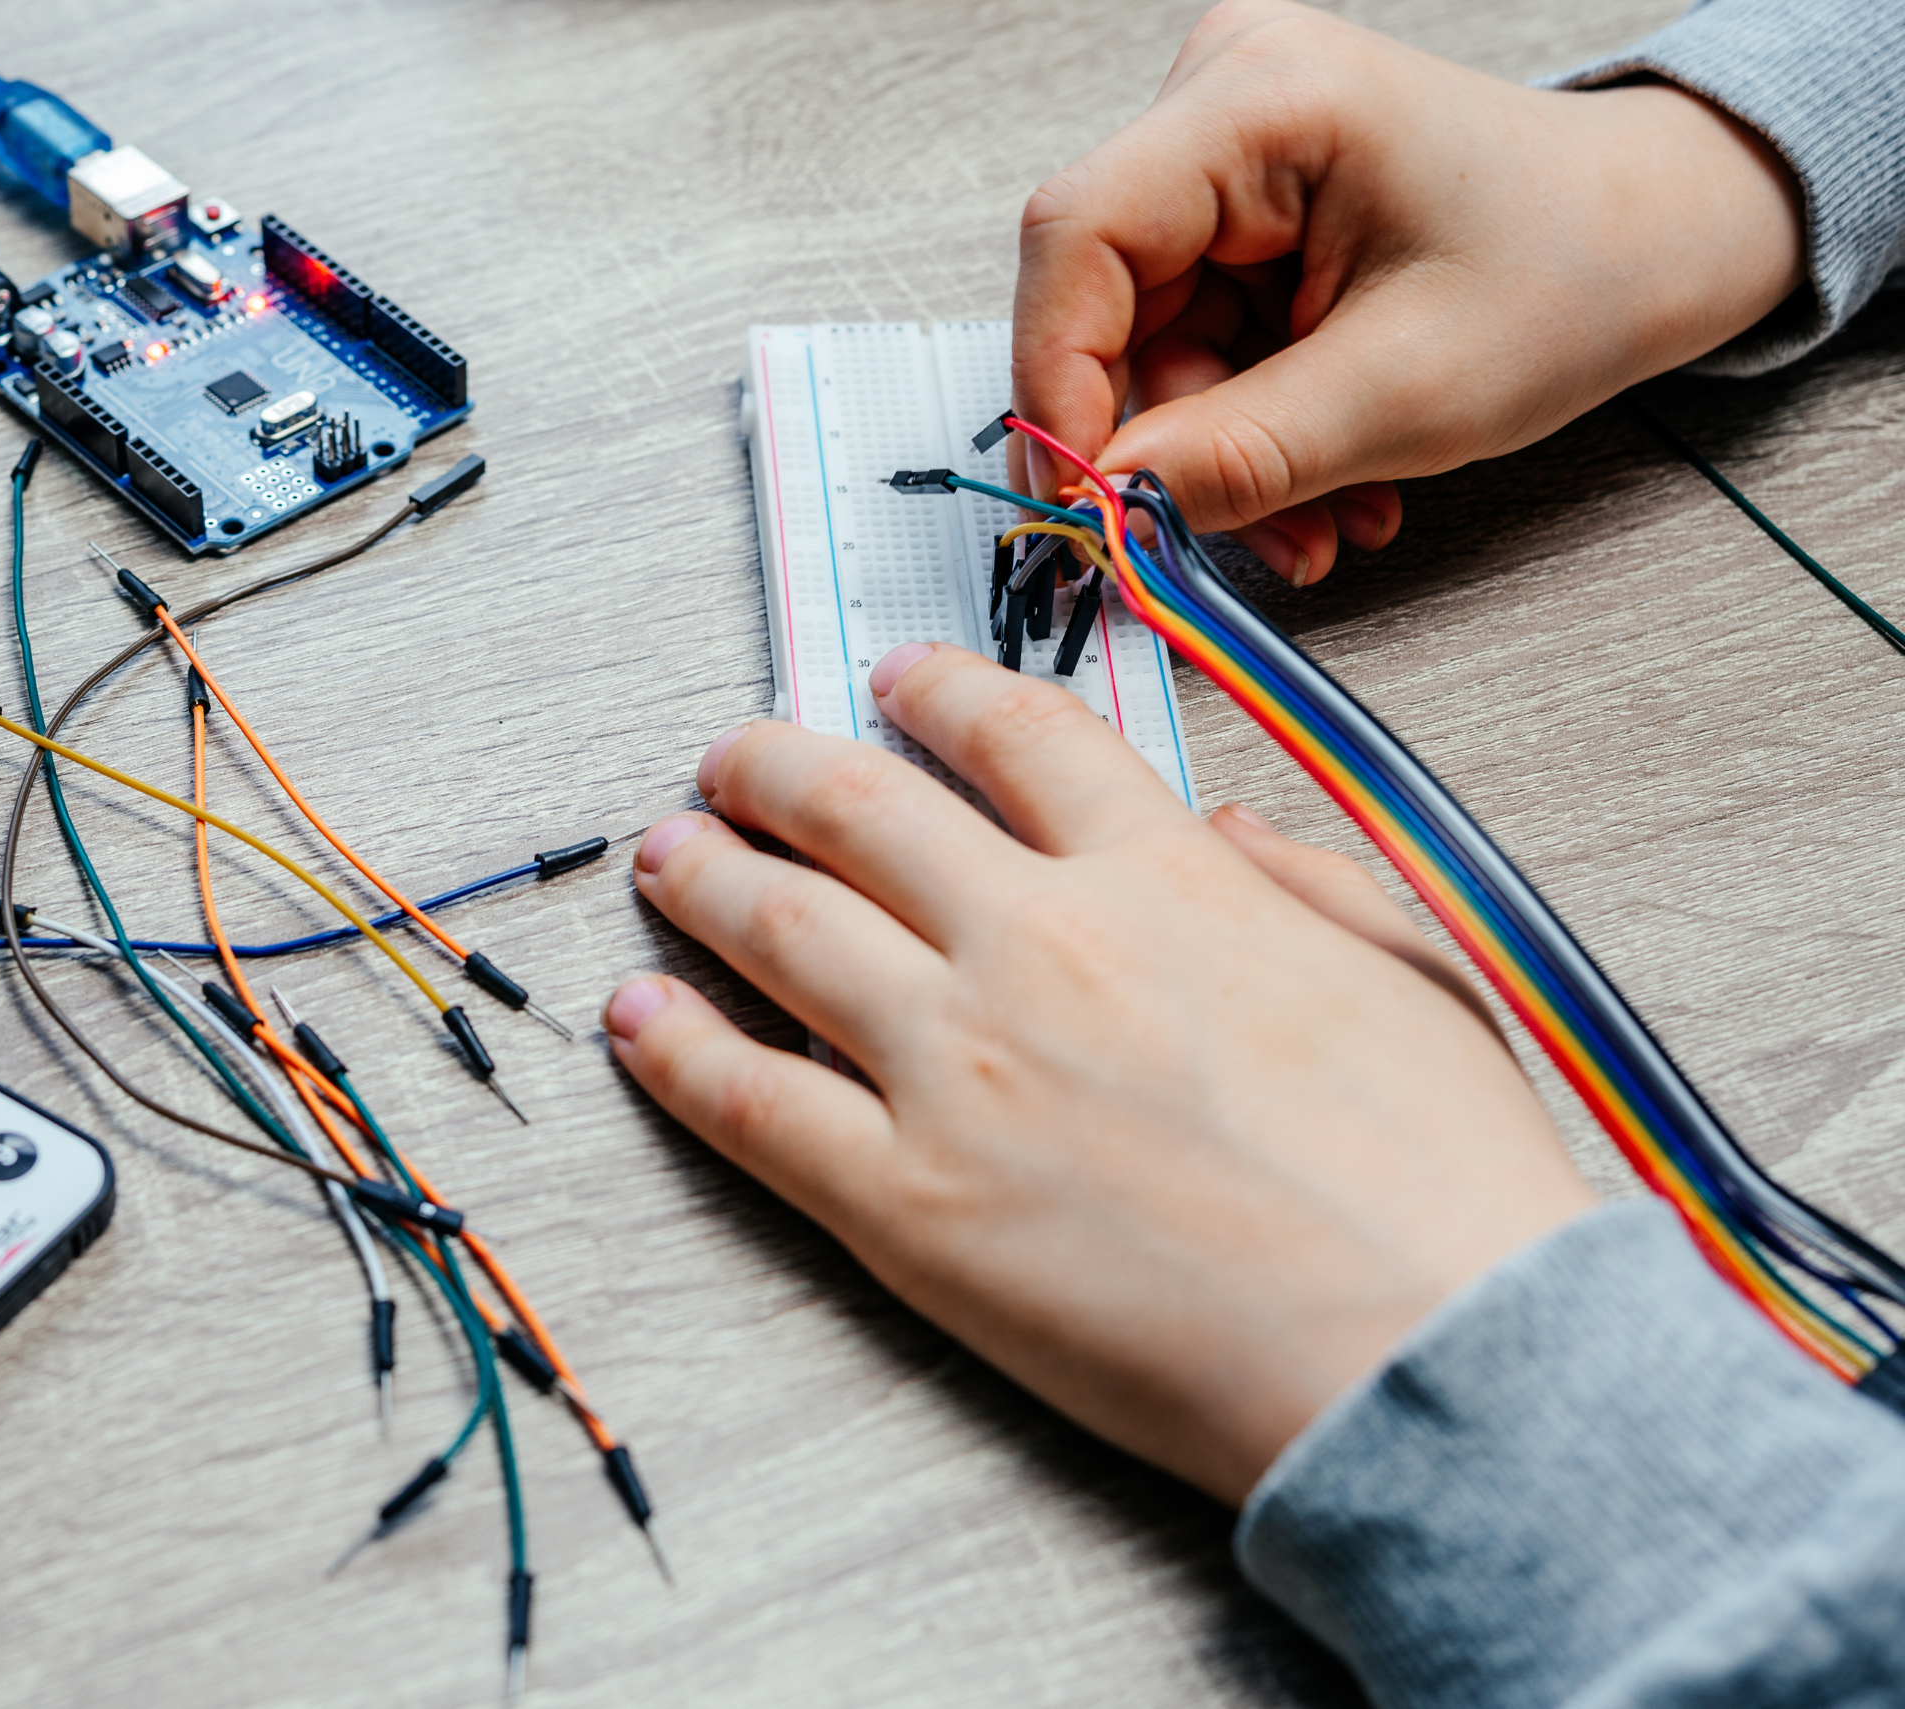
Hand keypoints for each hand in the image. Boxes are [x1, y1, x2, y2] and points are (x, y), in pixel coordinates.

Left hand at [605, 644, 1596, 1502]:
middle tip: (732, 760)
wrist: (1433, 1352)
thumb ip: (1303, 878)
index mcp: (1164, 879)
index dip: (936, 690)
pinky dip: (675, 1049)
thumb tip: (1222, 830)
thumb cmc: (1444, 1182)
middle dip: (773, 768)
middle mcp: (1037, 944)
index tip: (893, 678)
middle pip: (857, 810)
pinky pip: (750, 1103)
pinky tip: (639, 1017)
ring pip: (778, 930)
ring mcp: (956, 1068)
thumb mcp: (1413, 970)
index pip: (1014, 735)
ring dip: (704, 877)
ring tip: (666, 856)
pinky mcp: (904, 1202)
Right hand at [1013, 0, 1804, 583]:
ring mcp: (1227, 152)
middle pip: (1106, 300)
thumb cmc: (1573, 272)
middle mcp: (1226, 100)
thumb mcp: (1406, 393)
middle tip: (1219, 542)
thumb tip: (1106, 508)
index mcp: (1266, 97)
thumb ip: (1240, 455)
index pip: (1080, 235)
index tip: (1086, 503)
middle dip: (1168, 441)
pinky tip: (1321, 475)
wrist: (1656, 242)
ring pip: (1148, 342)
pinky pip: (1192, 342)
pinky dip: (1246, 427)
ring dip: (1220, 456)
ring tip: (1318, 522)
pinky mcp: (1239, 209)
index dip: (1059, 380)